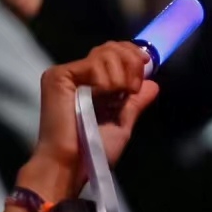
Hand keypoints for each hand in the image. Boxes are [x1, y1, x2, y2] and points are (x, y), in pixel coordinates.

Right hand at [17, 42, 160, 203]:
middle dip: (131, 63)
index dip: (133, 54)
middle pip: (111, 47)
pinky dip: (107, 79)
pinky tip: (103, 94)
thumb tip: (153, 84)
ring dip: (121, 75)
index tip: (146, 65)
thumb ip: (135, 102)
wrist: (73, 164)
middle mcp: (78, 75)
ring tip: (118, 96)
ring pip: (106, 53)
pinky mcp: (58, 76)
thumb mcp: (122, 122)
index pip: (113, 53)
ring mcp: (67, 74)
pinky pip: (93, 63)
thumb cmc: (93, 150)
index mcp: (91, 83)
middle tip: (132, 88)